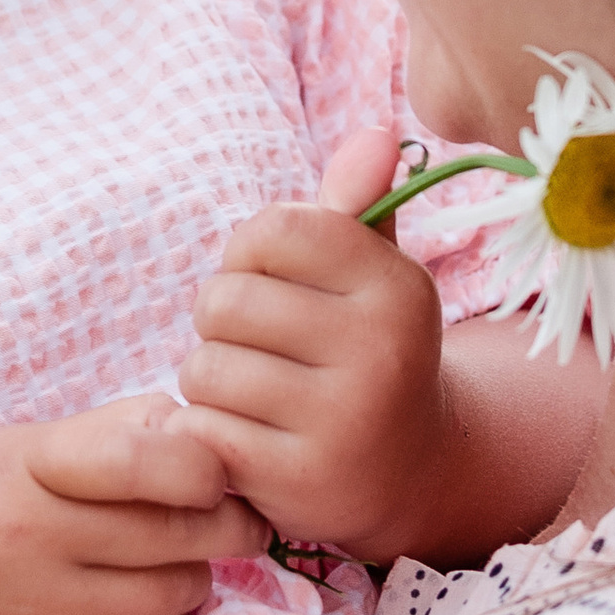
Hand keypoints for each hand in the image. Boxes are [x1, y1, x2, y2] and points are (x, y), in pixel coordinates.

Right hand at [0, 397, 268, 614]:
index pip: (148, 460)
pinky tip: (142, 607)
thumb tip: (203, 431)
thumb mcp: (22, 448)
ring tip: (167, 562)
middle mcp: (34, 538)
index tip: (213, 474)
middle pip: (182, 531)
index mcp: (31, 466)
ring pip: (179, 593)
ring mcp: (41, 611)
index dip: (207, 467)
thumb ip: (113, 432)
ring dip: (194, 577)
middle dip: (226, 524)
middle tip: (231, 518)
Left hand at [183, 127, 454, 562]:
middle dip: (222, 323)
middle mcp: (381, 349)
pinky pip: (202, 430)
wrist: (412, 475)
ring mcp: (344, 419)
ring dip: (211, 382)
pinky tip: (246, 440)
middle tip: (260, 349)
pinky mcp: (302, 480)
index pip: (272, 229)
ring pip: (205, 367)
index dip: (247, 253)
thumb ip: (356, 207)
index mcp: (397, 285)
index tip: (272, 284)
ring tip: (254, 396)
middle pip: (225, 300)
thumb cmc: (371, 352)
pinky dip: (207, 432)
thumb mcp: (375, 277)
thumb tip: (378, 133)